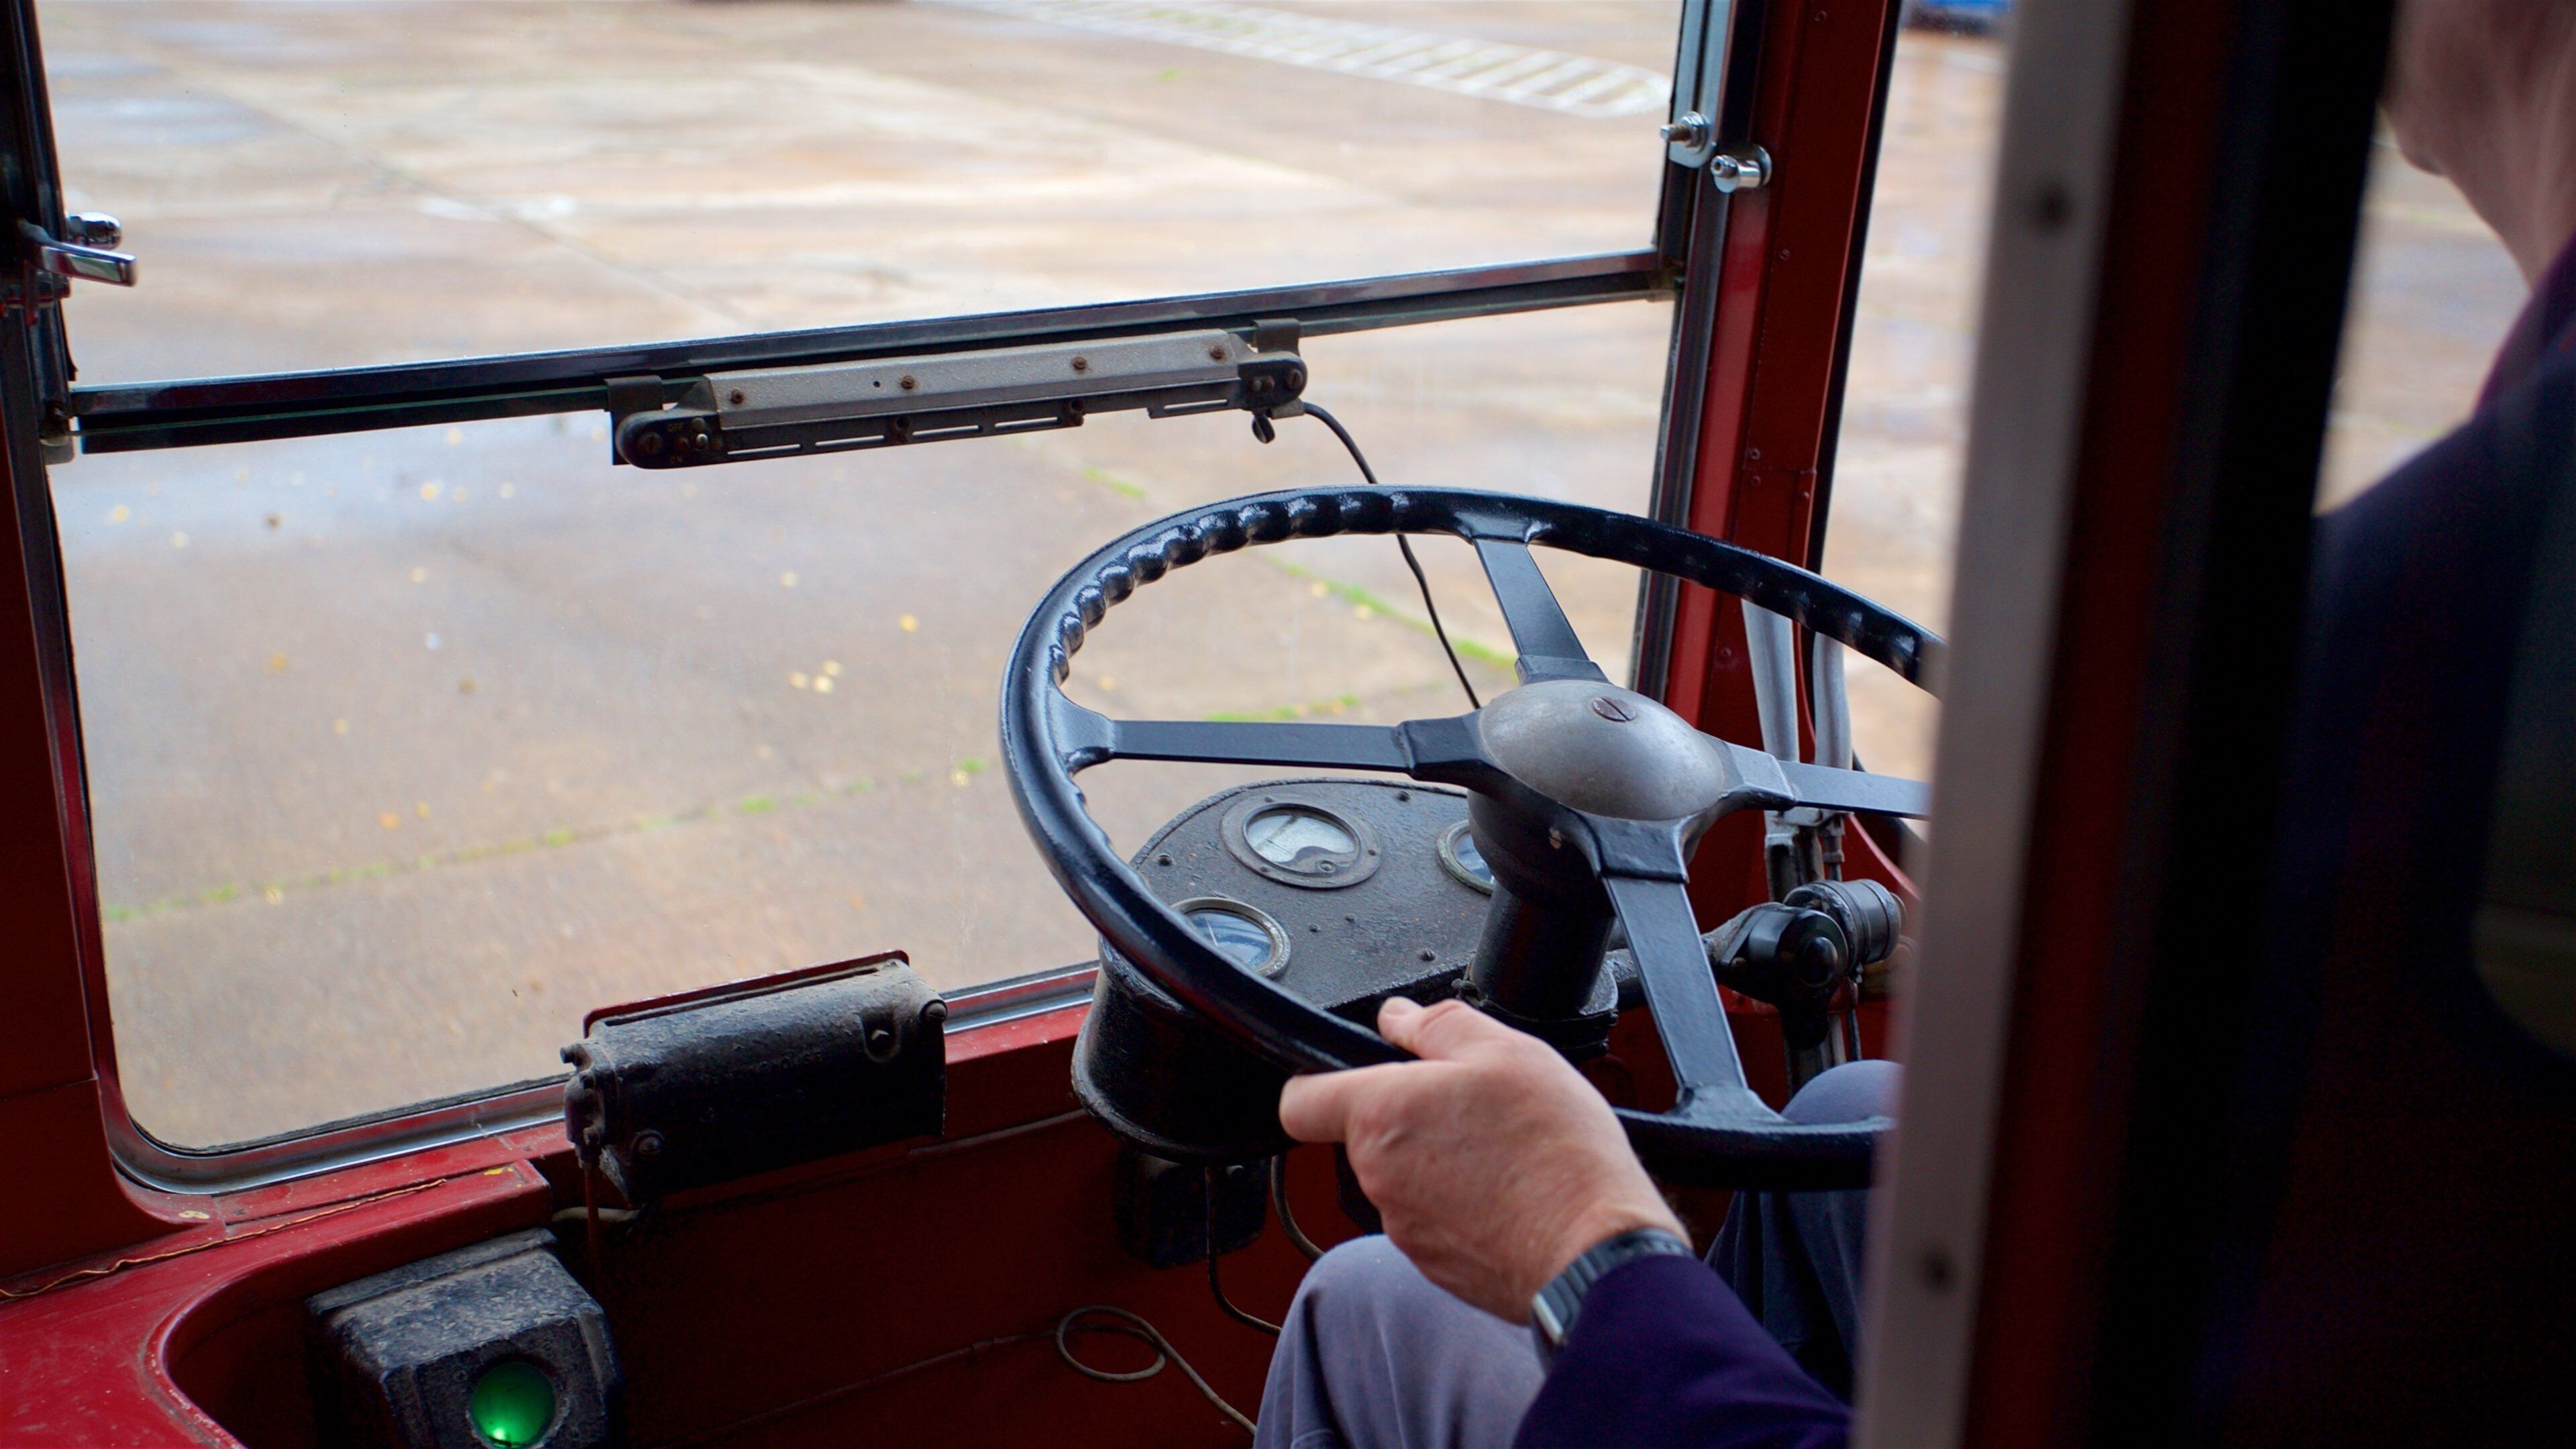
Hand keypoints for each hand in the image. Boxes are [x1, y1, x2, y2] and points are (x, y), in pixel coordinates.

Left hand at [1277, 996, 1684, 1322]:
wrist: (1594, 1251)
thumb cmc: (1555, 1152)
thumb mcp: (1507, 1052)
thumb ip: (1438, 1025)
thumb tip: (1398, 1017)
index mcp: (1381, 1116)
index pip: (1299, 1101)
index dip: (1316, 1081)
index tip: (1350, 1075)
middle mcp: (1378, 1178)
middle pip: (1368, 1136)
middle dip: (1411, 1117)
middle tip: (1475, 1107)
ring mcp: (1405, 1228)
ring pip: (1406, 1179)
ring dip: (1440, 1162)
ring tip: (1505, 1152)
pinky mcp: (1436, 1266)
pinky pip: (1435, 1220)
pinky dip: (1463, 1205)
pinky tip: (1512, 1193)